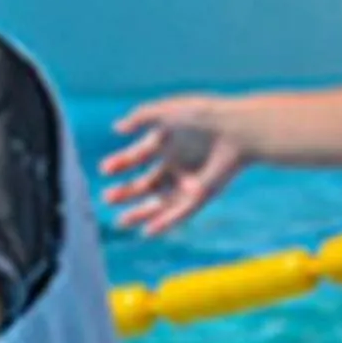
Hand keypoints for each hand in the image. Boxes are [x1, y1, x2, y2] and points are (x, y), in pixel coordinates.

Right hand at [102, 96, 250, 235]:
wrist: (235, 130)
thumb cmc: (203, 116)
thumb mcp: (168, 111)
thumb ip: (141, 116)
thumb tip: (117, 128)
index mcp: (168, 143)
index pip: (137, 156)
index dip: (120, 163)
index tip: (105, 169)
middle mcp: (177, 164)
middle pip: (146, 183)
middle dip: (126, 192)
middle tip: (107, 197)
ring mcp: (189, 181)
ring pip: (160, 203)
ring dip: (140, 213)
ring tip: (120, 221)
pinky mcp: (202, 195)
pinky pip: (180, 213)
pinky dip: (164, 223)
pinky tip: (147, 231)